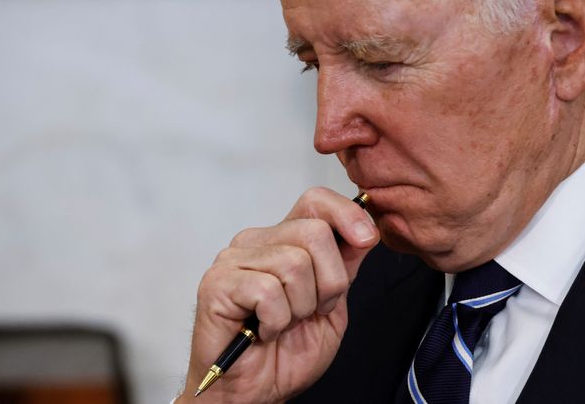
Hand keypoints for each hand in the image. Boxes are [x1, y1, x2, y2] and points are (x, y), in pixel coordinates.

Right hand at [178, 188, 379, 403]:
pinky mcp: (218, 283)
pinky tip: (263, 331)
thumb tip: (365, 231)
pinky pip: (267, 290)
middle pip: (314, 232)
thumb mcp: (332, 306)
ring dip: (300, 307)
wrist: (254, 393)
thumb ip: (345, 266)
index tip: (367, 239)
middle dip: (329, 282)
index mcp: (284, 240)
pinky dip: (276, 320)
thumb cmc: (286, 353)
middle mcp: (257, 241)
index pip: (315, 200)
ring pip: (294, 264)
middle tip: (311, 311)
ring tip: (283, 323)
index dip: (346, 213)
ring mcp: (234, 259)